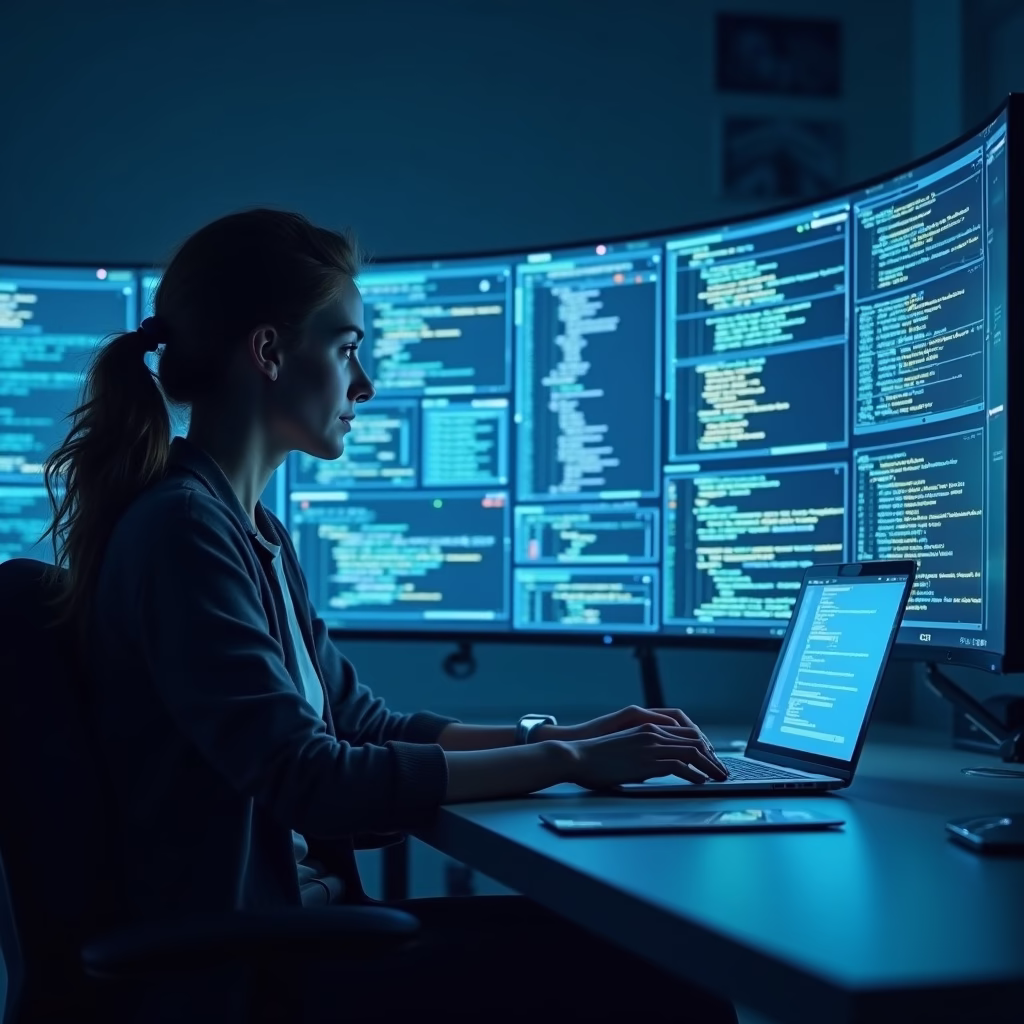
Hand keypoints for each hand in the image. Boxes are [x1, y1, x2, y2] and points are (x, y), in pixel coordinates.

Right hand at [547, 705, 725, 771]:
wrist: (577, 756)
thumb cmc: (597, 758)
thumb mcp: (626, 750)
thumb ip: (646, 756)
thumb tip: (662, 770)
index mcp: (648, 727)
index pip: (687, 733)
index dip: (704, 747)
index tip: (713, 761)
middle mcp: (652, 732)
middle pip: (695, 740)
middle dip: (713, 757)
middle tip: (723, 771)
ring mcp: (650, 744)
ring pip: (692, 751)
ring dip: (710, 766)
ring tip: (719, 778)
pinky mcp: (646, 759)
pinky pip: (680, 765)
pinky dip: (695, 774)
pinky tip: (701, 782)